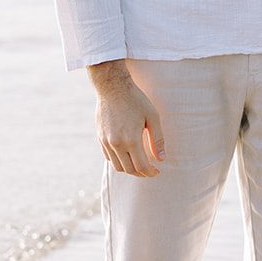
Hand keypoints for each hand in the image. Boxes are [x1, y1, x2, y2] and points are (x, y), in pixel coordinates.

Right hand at [89, 62, 164, 176]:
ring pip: (117, 166)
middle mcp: (116, 144)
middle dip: (141, 173)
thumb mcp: (152, 117)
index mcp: (131, 139)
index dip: (151, 172)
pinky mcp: (100, 138)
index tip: (157, 171)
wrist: (112, 87)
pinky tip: (127, 155)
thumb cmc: (135, 100)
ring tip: (139, 164)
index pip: (141, 166)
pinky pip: (109, 157)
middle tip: (150, 169)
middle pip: (129, 170)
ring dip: (129, 169)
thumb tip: (161, 158)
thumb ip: (157, 140)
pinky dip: (118, 161)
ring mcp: (106, 142)